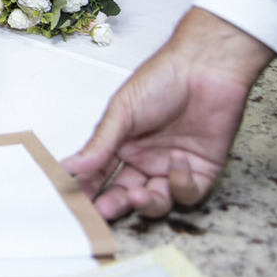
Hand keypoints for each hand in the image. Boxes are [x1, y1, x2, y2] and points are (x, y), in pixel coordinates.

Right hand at [60, 8, 274, 219]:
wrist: (205, 66)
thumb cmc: (163, 77)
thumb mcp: (121, 111)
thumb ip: (99, 144)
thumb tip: (71, 165)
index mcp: (123, 142)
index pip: (101, 173)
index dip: (90, 188)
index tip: (78, 200)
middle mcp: (147, 156)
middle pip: (127, 193)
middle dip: (114, 204)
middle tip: (104, 210)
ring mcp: (173, 165)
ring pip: (158, 201)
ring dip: (147, 203)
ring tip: (138, 194)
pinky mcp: (203, 169)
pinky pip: (189, 192)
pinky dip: (182, 183)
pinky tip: (177, 161)